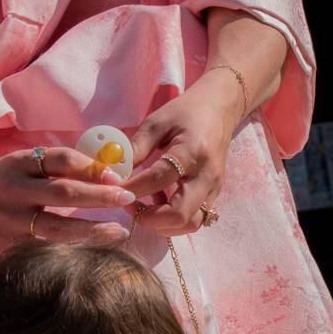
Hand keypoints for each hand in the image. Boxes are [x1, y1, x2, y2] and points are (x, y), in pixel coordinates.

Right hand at [0, 148, 137, 253]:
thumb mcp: (19, 166)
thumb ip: (52, 167)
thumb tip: (103, 168)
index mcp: (19, 163)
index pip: (59, 159)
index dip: (91, 167)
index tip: (117, 175)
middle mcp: (14, 190)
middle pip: (63, 192)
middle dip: (99, 196)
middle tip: (128, 198)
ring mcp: (12, 220)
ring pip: (57, 227)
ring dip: (92, 230)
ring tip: (118, 231)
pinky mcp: (11, 244)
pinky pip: (47, 246)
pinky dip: (73, 248)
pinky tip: (94, 250)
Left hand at [123, 71, 242, 234]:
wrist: (220, 109)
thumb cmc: (186, 112)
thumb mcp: (157, 122)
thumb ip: (136, 147)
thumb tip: (114, 172)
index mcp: (192, 151)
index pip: (159, 179)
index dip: (132, 188)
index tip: (113, 188)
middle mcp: (207, 175)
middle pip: (180, 214)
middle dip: (149, 218)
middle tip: (129, 205)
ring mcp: (213, 188)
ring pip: (190, 223)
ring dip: (163, 223)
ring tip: (143, 207)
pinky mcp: (214, 195)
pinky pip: (194, 218)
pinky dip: (173, 218)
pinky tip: (158, 202)